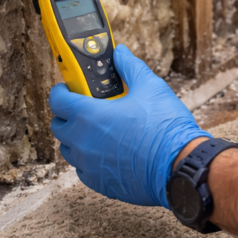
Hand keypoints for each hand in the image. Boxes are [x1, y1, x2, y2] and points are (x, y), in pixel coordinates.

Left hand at [49, 45, 210, 207]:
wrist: (180, 165)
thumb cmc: (164, 127)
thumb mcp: (150, 87)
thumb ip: (130, 68)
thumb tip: (121, 53)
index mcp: (88, 115)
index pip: (57, 100)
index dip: (62, 90)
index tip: (70, 88)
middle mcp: (82, 142)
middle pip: (58, 126)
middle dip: (68, 114)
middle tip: (87, 108)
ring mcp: (89, 165)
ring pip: (69, 149)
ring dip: (77, 138)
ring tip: (100, 131)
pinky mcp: (100, 183)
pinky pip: (83, 169)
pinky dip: (89, 159)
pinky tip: (109, 152)